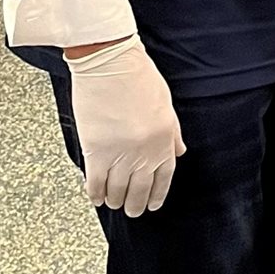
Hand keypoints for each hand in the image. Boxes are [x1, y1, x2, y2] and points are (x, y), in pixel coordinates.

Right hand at [65, 35, 184, 216]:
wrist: (110, 63)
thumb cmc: (137, 76)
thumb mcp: (165, 103)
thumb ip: (172, 131)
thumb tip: (178, 151)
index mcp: (164, 139)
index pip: (164, 177)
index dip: (158, 193)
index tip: (153, 204)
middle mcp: (145, 151)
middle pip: (141, 188)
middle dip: (136, 203)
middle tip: (132, 210)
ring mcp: (121, 154)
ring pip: (118, 189)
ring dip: (116, 200)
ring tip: (113, 203)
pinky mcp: (96, 151)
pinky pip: (96, 182)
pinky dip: (95, 193)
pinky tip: (96, 197)